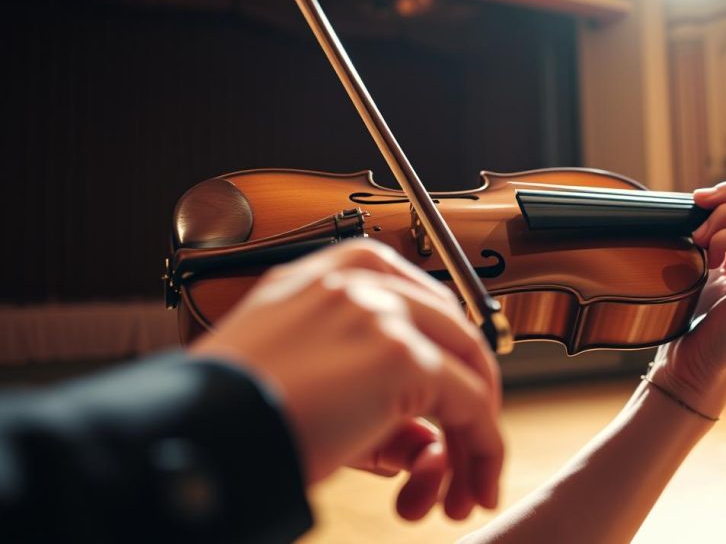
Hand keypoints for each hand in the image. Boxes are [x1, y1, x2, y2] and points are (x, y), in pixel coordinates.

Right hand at [191, 239, 503, 519]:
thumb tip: (425, 441)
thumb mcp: (304, 376)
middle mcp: (363, 283)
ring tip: (455, 495)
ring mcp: (385, 314)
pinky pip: (472, 406)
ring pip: (469, 372)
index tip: (454, 405)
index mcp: (334, 274)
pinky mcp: (403, 357)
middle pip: (455, 336)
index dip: (446, 360)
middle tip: (462, 464)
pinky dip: (482, 451)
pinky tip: (463, 490)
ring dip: (473, 442)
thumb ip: (367, 392)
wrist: (200, 431)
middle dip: (466, 408)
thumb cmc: (234, 408)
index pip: (423, 305)